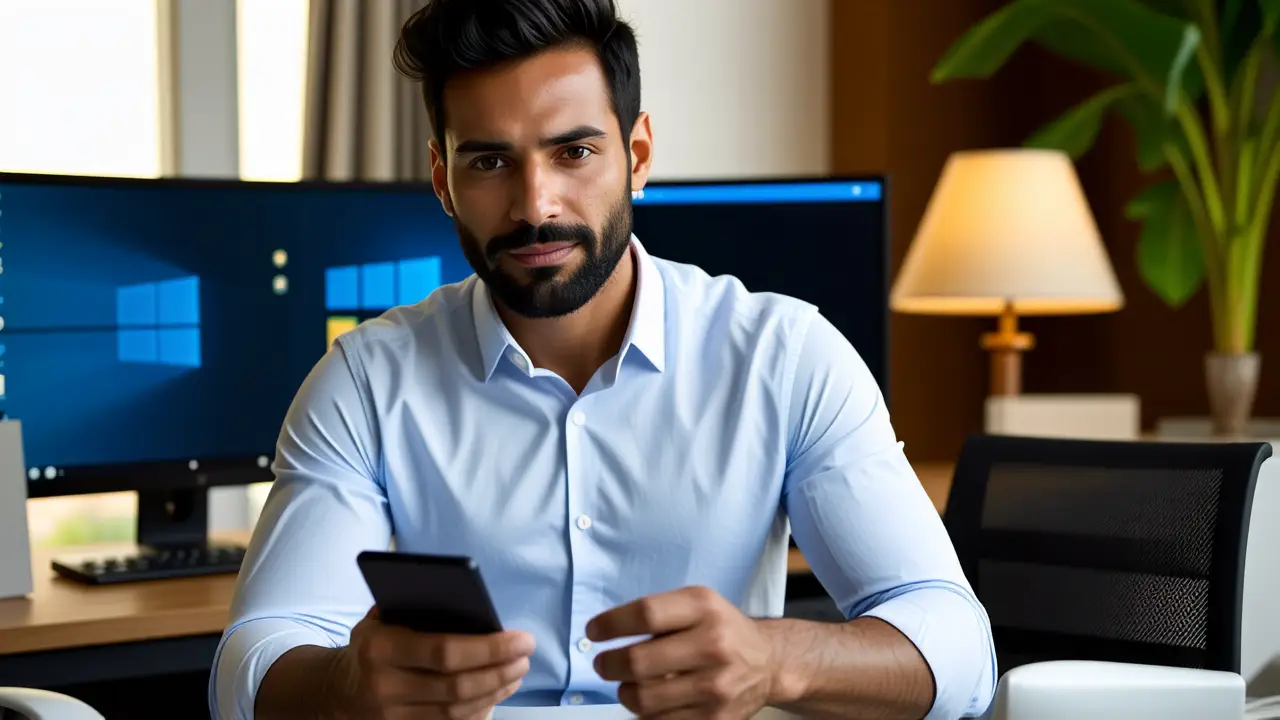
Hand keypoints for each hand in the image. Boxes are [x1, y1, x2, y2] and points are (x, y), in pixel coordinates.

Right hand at [334, 607, 534, 719]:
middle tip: (525, 655)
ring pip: (457, 710)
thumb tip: (472, 605)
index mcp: (380, 648)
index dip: (489, 648)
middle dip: (500, 670)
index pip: (444, 651)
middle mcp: (385, 686)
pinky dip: (480, 709)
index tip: (521, 639)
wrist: (334, 691)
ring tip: (518, 671)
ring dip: (496, 691)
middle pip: (457, 685)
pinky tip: (498, 691)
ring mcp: (393, 715)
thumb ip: (417, 611)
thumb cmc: (371, 645)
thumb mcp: (381, 619)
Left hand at [586, 586, 781, 718]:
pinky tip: (652, 700)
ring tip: (628, 683)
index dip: (611, 625)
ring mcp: (716, 687)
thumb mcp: (697, 604)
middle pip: (638, 661)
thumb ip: (658, 613)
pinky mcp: (715, 719)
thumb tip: (606, 634)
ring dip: (624, 692)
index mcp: (705, 608)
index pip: (645, 615)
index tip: (593, 632)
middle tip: (603, 664)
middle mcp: (714, 646)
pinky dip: (646, 713)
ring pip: (642, 699)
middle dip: (609, 665)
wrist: (768, 663)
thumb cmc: (721, 629)